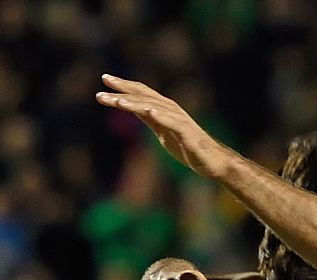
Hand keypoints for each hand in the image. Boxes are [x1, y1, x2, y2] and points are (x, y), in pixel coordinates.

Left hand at [96, 74, 230, 179]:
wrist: (213, 162)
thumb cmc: (189, 149)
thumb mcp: (163, 133)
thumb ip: (151, 120)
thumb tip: (135, 111)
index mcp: (164, 109)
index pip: (141, 93)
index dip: (123, 85)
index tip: (105, 79)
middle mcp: (171, 109)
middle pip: (143, 96)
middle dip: (123, 90)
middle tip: (103, 85)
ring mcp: (179, 120)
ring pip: (153, 107)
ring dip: (134, 103)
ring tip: (117, 101)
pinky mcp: (187, 132)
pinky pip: (172, 122)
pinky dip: (160, 115)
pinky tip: (149, 111)